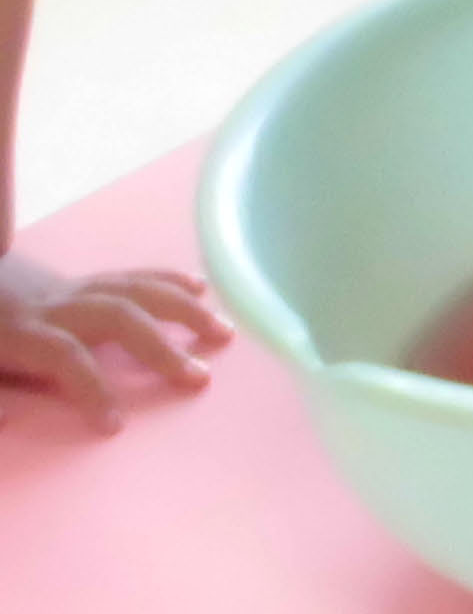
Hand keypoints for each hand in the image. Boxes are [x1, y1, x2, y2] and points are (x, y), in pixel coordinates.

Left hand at [0, 257, 230, 433]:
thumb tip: (4, 424)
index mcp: (19, 333)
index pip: (63, 355)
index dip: (91, 388)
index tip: (115, 427)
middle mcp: (53, 306)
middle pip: (117, 316)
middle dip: (160, 346)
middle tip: (199, 378)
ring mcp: (69, 288)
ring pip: (134, 290)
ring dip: (182, 311)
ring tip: (221, 332)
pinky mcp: (79, 281)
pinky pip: (130, 275)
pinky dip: (168, 281)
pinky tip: (200, 290)